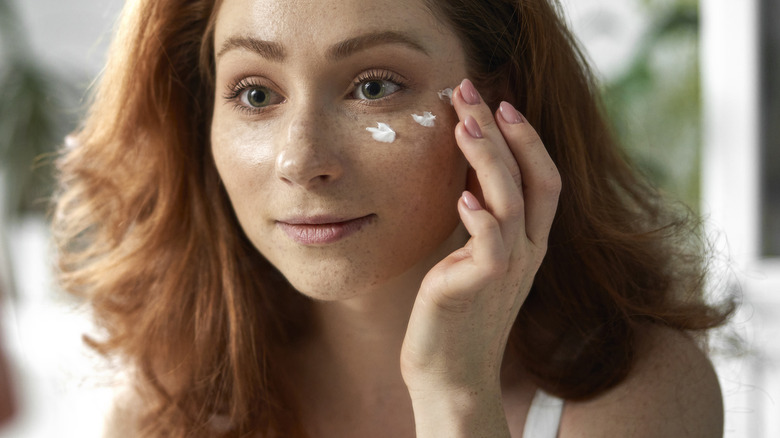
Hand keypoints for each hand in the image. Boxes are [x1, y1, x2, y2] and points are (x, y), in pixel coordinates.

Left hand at [401, 79, 560, 399]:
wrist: (449, 372)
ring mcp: (508, 270)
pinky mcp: (479, 287)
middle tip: (473, 92)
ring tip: (465, 125)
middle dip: (505, 130)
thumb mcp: (474, 256)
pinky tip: (462, 196)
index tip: (499, 102)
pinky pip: (490, 245)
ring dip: (490, 159)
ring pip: (511, 202)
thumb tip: (470, 176)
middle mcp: (528, 251)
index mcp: (529, 241)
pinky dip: (481, 217)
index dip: (527, 138)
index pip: (543, 178)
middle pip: (532, 178)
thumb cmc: (456, 311)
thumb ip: (482, 219)